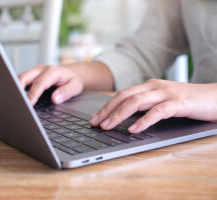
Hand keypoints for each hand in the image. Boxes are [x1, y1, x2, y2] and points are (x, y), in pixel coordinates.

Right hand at [18, 65, 83, 104]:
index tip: (29, 103)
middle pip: (25, 77)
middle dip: (18, 88)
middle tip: (17, 102)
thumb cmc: (73, 80)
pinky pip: (21, 81)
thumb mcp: (75, 86)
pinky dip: (17, 88)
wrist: (72, 73)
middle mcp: (41, 69)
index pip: (40, 82)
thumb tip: (55, 99)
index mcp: (53, 71)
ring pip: (20, 78)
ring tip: (14, 101)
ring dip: (15, 88)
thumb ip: (66, 92)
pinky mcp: (31, 76)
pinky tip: (17, 98)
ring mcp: (35, 72)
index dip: (33, 93)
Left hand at [90, 79, 216, 133]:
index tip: (94, 118)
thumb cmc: (187, 101)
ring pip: (136, 102)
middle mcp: (154, 87)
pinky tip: (133, 129)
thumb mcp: (162, 102)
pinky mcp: (179, 103)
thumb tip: (125, 118)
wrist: (216, 97)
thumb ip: (145, 106)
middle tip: (94, 123)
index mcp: (148, 86)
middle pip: (124, 96)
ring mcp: (166, 93)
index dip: (106, 106)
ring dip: (119, 115)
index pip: (121, 95)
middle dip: (107, 110)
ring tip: (107, 126)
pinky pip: (157, 111)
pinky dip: (143, 120)